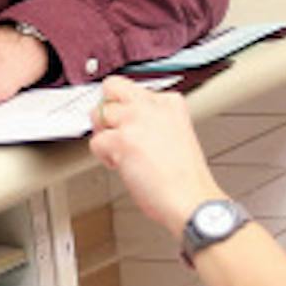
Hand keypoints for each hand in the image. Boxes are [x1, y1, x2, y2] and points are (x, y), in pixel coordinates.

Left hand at [86, 77, 222, 233]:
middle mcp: (151, 106)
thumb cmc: (185, 177)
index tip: (129, 122)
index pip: (133, 88)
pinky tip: (122, 165)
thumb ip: (153, 120)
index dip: (126, 108)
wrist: (190, 197)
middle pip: (112, 87)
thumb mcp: (177, 133)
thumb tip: (127, 120)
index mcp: (170, 102)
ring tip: (121, 151)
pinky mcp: (121, 140)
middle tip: (114, 129)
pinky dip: (104, 157)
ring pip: (99, 113)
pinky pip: (96, 142)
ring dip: (104, 134)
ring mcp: (135, 121)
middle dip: (107, 108)